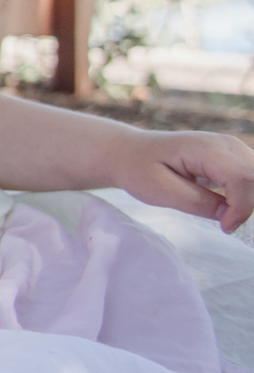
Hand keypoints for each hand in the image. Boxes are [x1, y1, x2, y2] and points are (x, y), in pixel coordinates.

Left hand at [117, 129, 253, 232]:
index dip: (242, 207)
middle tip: (226, 224)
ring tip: (227, 216)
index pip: (242, 177)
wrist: (130, 152)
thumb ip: (198, 202)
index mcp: (206, 148)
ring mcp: (232, 148)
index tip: (226, 228)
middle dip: (249, 205)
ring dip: (249, 200)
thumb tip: (230, 216)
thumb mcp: (161, 191)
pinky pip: (251, 177)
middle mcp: (226, 144)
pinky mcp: (233, 157)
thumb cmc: (140, 169)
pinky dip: (247, 195)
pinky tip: (228, 206)